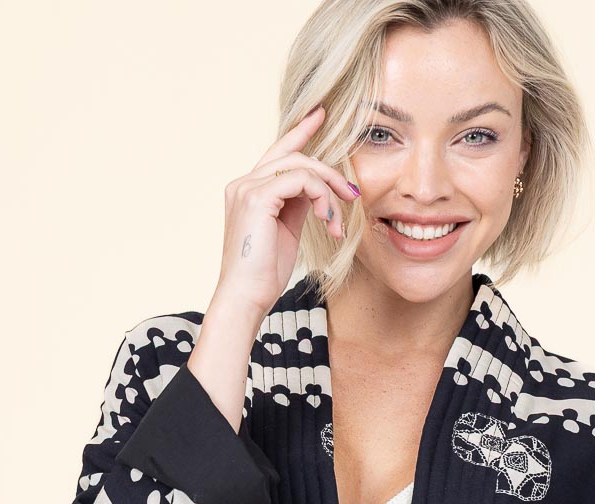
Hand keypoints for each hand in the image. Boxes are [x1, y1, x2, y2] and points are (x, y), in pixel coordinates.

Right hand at [212, 103, 360, 322]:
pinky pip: (301, 180)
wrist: (245, 298)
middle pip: (295, 157)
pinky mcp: (257, 198)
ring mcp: (247, 188)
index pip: (277, 152)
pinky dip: (322, 197)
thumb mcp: (286, 232)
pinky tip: (327, 222)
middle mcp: (243, 184)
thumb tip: (317, 192)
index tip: (321, 115)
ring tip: (335, 223)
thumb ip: (297, 205)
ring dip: (329, 192)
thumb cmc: (264, 275)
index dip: (300, 131)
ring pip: (302, 167)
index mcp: (248, 190)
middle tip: (352, 195)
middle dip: (329, 173)